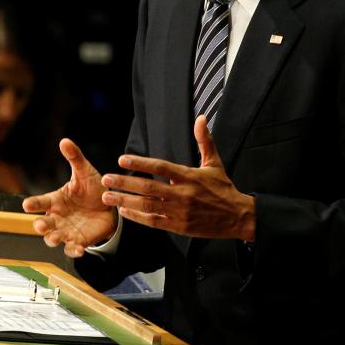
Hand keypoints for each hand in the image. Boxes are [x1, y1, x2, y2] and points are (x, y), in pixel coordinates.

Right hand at [22, 138, 116, 257]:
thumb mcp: (85, 172)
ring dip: (53, 239)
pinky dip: (73, 251)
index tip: (26, 205)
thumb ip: (75, 158)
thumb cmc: (91, 189)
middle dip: (40, 225)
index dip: (33, 204)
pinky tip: (77, 250)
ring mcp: (66, 231)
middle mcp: (57, 217)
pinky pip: (72, 249)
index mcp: (55, 200)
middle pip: (43, 224)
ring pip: (54, 238)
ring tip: (56, 238)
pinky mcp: (78, 241)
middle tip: (40, 225)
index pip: (40, 202)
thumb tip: (64, 140)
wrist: (109, 207)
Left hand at [99, 116, 255, 240]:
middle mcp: (183, 194)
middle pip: (149, 187)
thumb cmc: (223, 189)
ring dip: (125, 201)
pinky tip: (124, 212)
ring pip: (147, 206)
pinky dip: (137, 217)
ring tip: (108, 197)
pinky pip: (153, 221)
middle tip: (107, 179)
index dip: (140, 163)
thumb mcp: (214, 163)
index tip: (122, 159)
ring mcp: (179, 212)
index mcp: (189, 176)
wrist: (237, 217)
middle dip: (125, 183)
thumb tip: (201, 118)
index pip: (160, 167)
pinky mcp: (178, 226)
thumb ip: (204, 141)